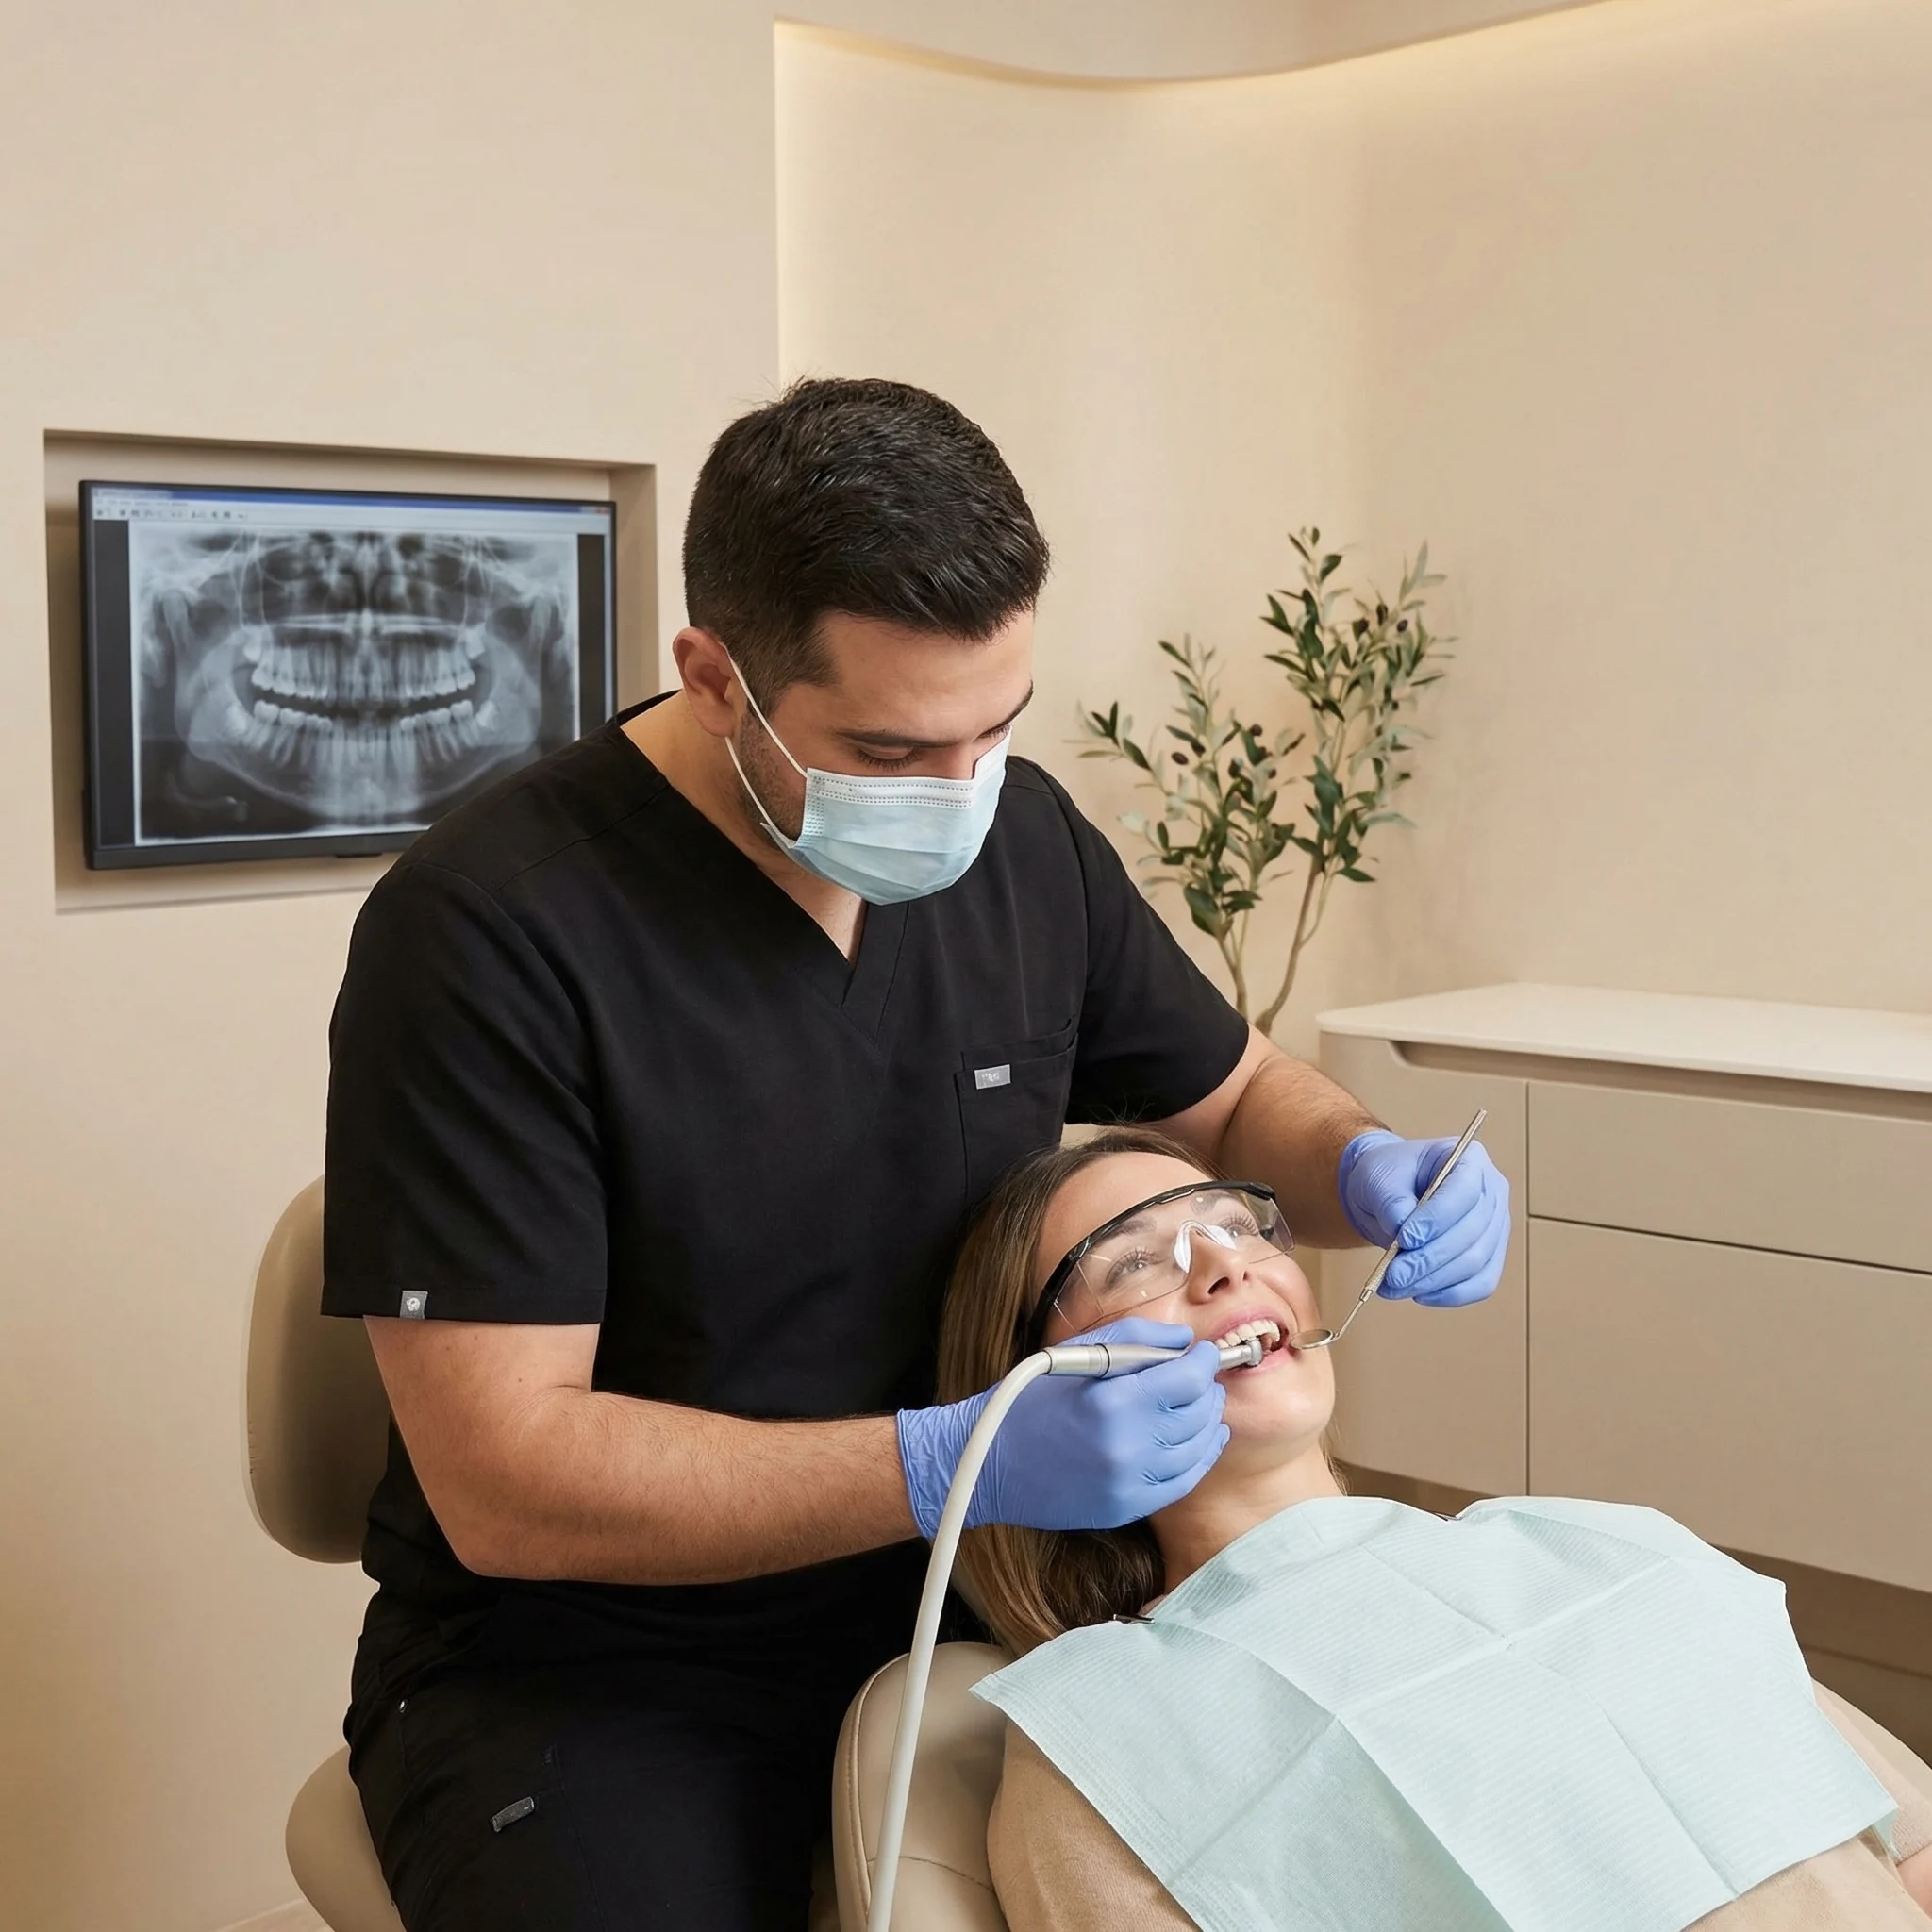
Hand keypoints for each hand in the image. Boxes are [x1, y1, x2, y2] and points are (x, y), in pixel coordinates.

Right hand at [896, 1319, 1227, 1538]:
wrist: (989, 1462)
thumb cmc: (1027, 1400)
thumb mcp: (1074, 1353)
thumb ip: (1135, 1338)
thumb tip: (1183, 1340)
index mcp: (1113, 1402)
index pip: (1189, 1379)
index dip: (1204, 1361)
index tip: (1204, 1352)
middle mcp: (1128, 1447)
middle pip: (1198, 1413)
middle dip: (1207, 1388)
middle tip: (1201, 1376)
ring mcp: (1129, 1484)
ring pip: (1196, 1449)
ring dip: (1208, 1421)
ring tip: (1203, 1404)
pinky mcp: (1126, 1508)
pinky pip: (1182, 1482)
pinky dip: (1200, 1458)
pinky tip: (1202, 1440)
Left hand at [1337, 1129, 1510, 1306]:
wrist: (1390, 1193)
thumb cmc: (1388, 1177)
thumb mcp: (1380, 1178)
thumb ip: (1392, 1202)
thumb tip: (1402, 1234)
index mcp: (1470, 1159)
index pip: (1464, 1191)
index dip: (1436, 1219)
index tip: (1403, 1239)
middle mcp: (1492, 1191)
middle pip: (1471, 1233)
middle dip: (1428, 1259)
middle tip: (1393, 1275)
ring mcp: (1496, 1226)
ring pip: (1476, 1263)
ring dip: (1434, 1280)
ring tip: (1395, 1285)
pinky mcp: (1491, 1256)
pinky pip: (1482, 1283)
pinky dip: (1450, 1294)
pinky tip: (1419, 1293)